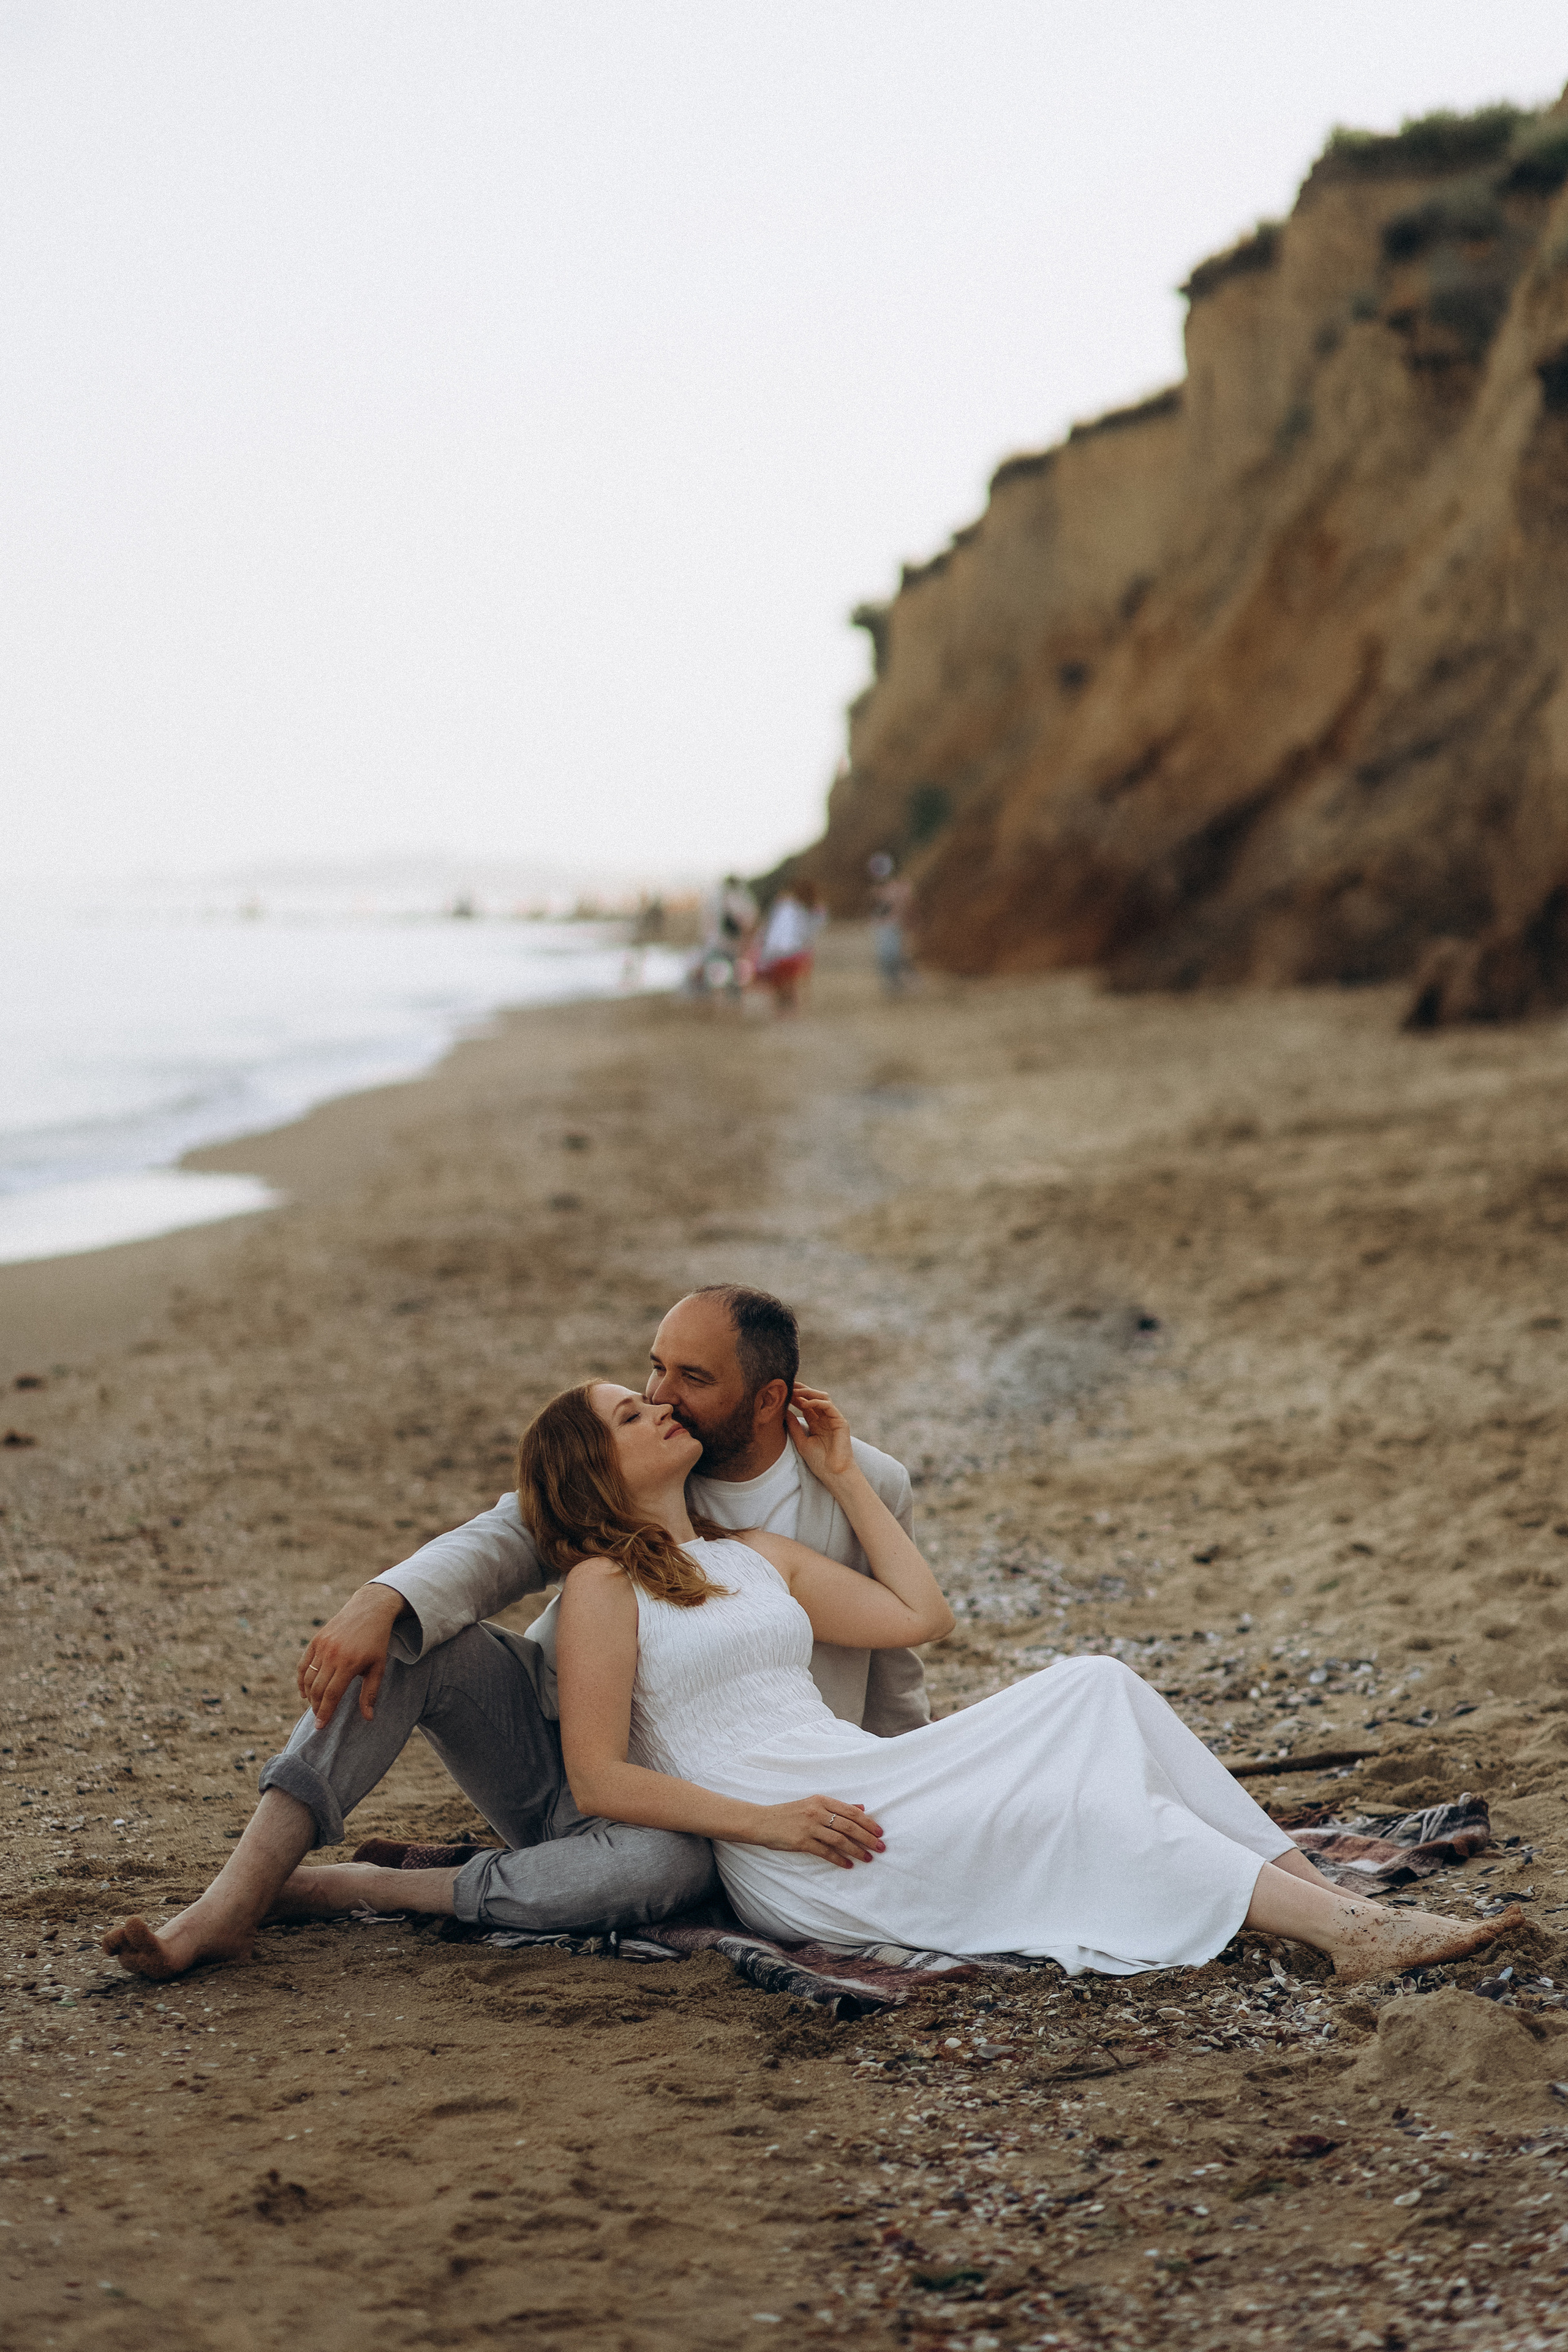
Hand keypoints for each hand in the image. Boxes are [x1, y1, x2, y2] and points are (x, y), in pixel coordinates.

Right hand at [296, 1584, 409, 1727]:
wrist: (369, 1610)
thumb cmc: (376, 1641)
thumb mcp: (378, 1667)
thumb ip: (370, 1693)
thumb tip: (368, 1718)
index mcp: (349, 1663)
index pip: (332, 1695)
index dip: (325, 1712)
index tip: (320, 1727)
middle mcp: (333, 1655)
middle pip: (318, 1689)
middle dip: (316, 1707)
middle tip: (319, 1718)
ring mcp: (322, 1646)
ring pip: (309, 1678)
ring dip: (309, 1695)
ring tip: (315, 1706)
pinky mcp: (316, 1640)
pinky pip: (303, 1664)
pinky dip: (301, 1680)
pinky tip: (304, 1692)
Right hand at [752, 1796, 883, 1868]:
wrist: (762, 1821)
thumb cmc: (789, 1813)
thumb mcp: (813, 1804)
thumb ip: (837, 1807)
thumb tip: (862, 1808)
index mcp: (821, 1800)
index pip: (851, 1811)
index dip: (867, 1822)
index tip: (880, 1832)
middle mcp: (817, 1812)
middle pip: (849, 1825)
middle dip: (867, 1837)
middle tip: (880, 1847)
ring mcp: (809, 1827)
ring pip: (840, 1839)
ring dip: (856, 1850)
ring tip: (868, 1858)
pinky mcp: (802, 1842)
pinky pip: (825, 1852)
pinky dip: (839, 1859)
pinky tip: (848, 1865)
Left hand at [785, 1385, 853, 1486]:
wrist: (833, 1474)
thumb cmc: (819, 1462)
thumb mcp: (801, 1442)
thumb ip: (793, 1427)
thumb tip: (783, 1411)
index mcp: (816, 1423)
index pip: (805, 1404)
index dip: (794, 1396)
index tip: (782, 1392)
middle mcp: (825, 1418)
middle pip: (813, 1397)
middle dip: (801, 1390)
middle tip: (788, 1385)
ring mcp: (834, 1419)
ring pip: (822, 1398)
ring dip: (808, 1393)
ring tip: (795, 1392)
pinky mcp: (841, 1422)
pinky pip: (829, 1406)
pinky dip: (817, 1402)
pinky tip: (806, 1403)